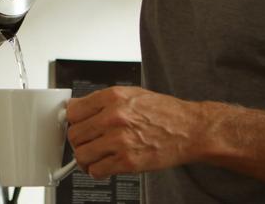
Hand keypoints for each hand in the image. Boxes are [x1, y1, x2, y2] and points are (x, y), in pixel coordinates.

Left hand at [66, 86, 206, 177]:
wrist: (191, 130)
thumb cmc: (165, 113)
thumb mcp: (132, 94)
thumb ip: (103, 101)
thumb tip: (77, 107)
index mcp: (113, 97)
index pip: (73, 111)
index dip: (73, 121)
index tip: (76, 126)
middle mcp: (114, 117)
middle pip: (75, 134)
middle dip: (79, 141)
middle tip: (87, 143)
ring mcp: (120, 140)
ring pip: (82, 154)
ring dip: (85, 159)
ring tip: (93, 157)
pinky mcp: (128, 162)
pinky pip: (97, 170)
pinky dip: (96, 171)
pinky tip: (104, 165)